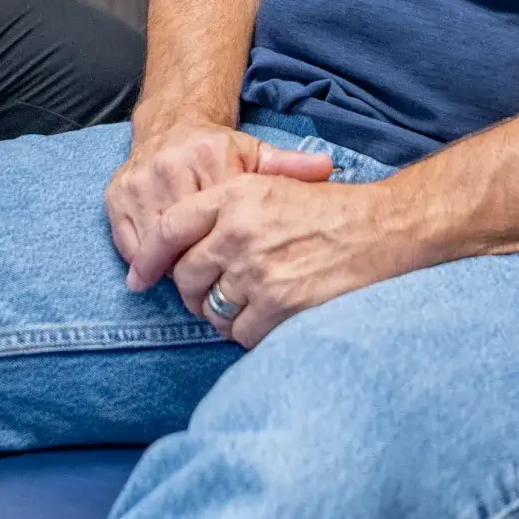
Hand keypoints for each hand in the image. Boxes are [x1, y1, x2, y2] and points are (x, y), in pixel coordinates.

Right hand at [106, 122, 333, 274]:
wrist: (172, 123)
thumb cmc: (220, 150)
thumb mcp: (256, 155)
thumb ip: (291, 165)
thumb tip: (329, 167)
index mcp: (207, 158)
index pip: (216, 224)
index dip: (226, 253)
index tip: (236, 272)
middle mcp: (167, 167)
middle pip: (182, 241)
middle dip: (196, 268)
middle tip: (213, 288)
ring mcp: (136, 182)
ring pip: (151, 247)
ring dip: (169, 269)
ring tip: (190, 281)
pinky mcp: (114, 195)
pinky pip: (128, 245)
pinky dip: (144, 261)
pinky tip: (163, 267)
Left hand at [132, 173, 409, 347]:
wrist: (379, 229)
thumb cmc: (326, 209)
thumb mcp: (271, 186)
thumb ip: (225, 210)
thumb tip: (178, 246)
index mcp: (234, 195)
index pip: (170, 227)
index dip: (149, 257)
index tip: (139, 278)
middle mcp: (238, 230)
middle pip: (186, 275)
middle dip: (194, 291)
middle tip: (211, 294)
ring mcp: (257, 269)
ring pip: (211, 309)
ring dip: (224, 314)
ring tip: (249, 302)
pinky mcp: (279, 303)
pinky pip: (242, 332)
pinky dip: (251, 331)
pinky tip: (271, 316)